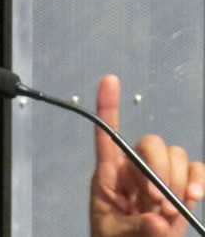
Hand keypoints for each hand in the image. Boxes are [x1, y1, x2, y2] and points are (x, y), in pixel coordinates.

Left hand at [90, 74, 204, 235]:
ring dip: (175, 181)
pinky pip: (195, 170)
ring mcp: (160, 177)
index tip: (109, 79)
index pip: (107, 135)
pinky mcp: (181, 188)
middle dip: (158, 169)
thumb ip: (135, 228)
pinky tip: (192, 197)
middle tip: (155, 200)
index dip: (107, 106)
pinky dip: (198, 180)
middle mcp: (134, 169)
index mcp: (109, 174)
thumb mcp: (116, 235)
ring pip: (175, 155)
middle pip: (151, 144)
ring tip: (167, 209)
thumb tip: (158, 220)